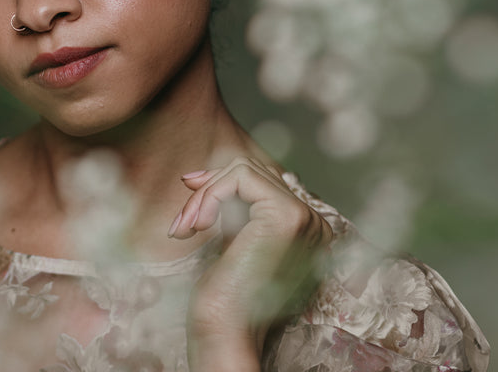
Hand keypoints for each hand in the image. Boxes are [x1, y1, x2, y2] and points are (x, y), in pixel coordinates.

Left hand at [169, 156, 332, 371]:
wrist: (225, 328)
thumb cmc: (224, 292)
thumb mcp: (234, 237)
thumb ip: (234, 206)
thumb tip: (207, 170)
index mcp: (307, 227)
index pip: (261, 179)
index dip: (221, 182)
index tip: (190, 191)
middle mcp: (314, 221)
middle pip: (251, 170)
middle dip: (208, 189)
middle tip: (183, 221)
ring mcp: (305, 217)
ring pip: (243, 170)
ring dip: (204, 195)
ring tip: (186, 226)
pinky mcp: (287, 215)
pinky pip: (240, 176)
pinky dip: (210, 194)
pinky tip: (197, 225)